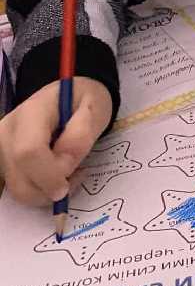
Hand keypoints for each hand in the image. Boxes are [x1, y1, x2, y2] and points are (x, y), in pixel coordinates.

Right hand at [0, 78, 111, 204]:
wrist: (70, 95)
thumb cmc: (83, 101)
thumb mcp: (95, 107)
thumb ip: (82, 133)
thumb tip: (64, 158)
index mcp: (31, 112)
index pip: (29, 152)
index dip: (51, 173)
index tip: (76, 171)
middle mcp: (7, 131)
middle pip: (21, 179)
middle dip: (53, 185)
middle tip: (77, 171)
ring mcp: (1, 148)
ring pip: (19, 190)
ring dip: (48, 191)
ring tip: (68, 171)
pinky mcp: (3, 162)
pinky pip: (19, 189)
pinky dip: (40, 191)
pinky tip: (54, 176)